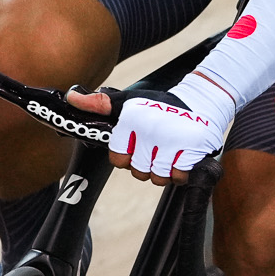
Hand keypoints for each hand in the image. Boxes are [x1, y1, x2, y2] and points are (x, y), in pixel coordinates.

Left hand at [69, 77, 230, 185]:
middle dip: (146, 165)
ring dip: (163, 170)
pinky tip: (181, 156)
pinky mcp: (192, 149)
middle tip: (155, 149)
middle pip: (139, 173)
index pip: (118, 159)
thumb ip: (99, 104)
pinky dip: (180, 171)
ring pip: (158, 178)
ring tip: (168, 152)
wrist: (203, 101)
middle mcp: (150, 129)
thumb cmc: (161, 105)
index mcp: (131, 118)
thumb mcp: (128, 101)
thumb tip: (70, 97)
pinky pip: (179, 177)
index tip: (135, 146)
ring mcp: (172, 140)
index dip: (126, 157)